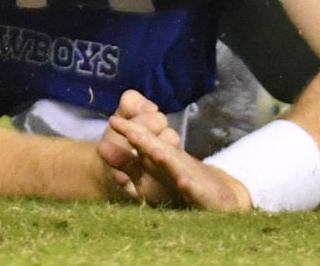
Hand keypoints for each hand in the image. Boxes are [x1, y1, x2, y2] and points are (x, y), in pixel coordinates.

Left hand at [100, 92, 251, 209]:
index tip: (113, 121)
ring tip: (154, 153)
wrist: (219, 197)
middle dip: (146, 140)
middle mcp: (175, 163)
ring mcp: (191, 178)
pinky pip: (197, 191)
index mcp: (160, 156)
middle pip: (160, 147)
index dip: (131, 130)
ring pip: (177, 166)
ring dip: (167, 159)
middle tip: (130, 132)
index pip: (144, 139)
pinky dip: (191, 186)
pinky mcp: (205, 196)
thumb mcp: (145, 176)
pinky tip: (183, 182)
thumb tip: (100, 146)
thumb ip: (124, 162)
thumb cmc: (176, 183)